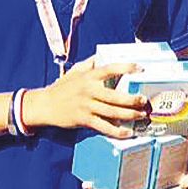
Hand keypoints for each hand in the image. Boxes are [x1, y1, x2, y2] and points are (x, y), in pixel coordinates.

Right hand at [21, 59, 149, 137]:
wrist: (43, 105)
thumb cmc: (62, 88)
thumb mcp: (74, 72)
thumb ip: (89, 64)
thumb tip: (101, 55)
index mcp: (89, 77)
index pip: (110, 69)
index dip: (126, 67)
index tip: (140, 68)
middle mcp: (89, 90)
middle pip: (115, 95)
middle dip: (132, 99)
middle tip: (144, 100)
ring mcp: (86, 106)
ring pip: (112, 111)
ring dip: (129, 114)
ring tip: (141, 115)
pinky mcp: (84, 119)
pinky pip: (103, 126)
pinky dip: (116, 131)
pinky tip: (127, 132)